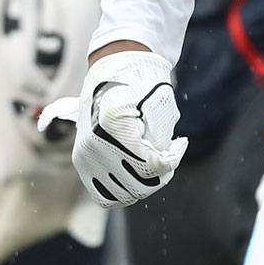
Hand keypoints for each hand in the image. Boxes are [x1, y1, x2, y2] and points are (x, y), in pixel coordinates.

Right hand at [66, 46, 187, 207]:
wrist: (113, 67)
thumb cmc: (141, 83)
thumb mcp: (159, 106)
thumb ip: (160, 141)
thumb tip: (161, 170)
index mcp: (113, 126)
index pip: (152, 165)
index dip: (173, 157)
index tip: (181, 142)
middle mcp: (94, 144)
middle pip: (140, 184)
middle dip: (162, 174)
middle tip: (170, 156)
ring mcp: (85, 156)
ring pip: (124, 195)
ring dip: (146, 184)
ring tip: (155, 164)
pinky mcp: (82, 162)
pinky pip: (104, 197)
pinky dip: (124, 193)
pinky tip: (138, 175)